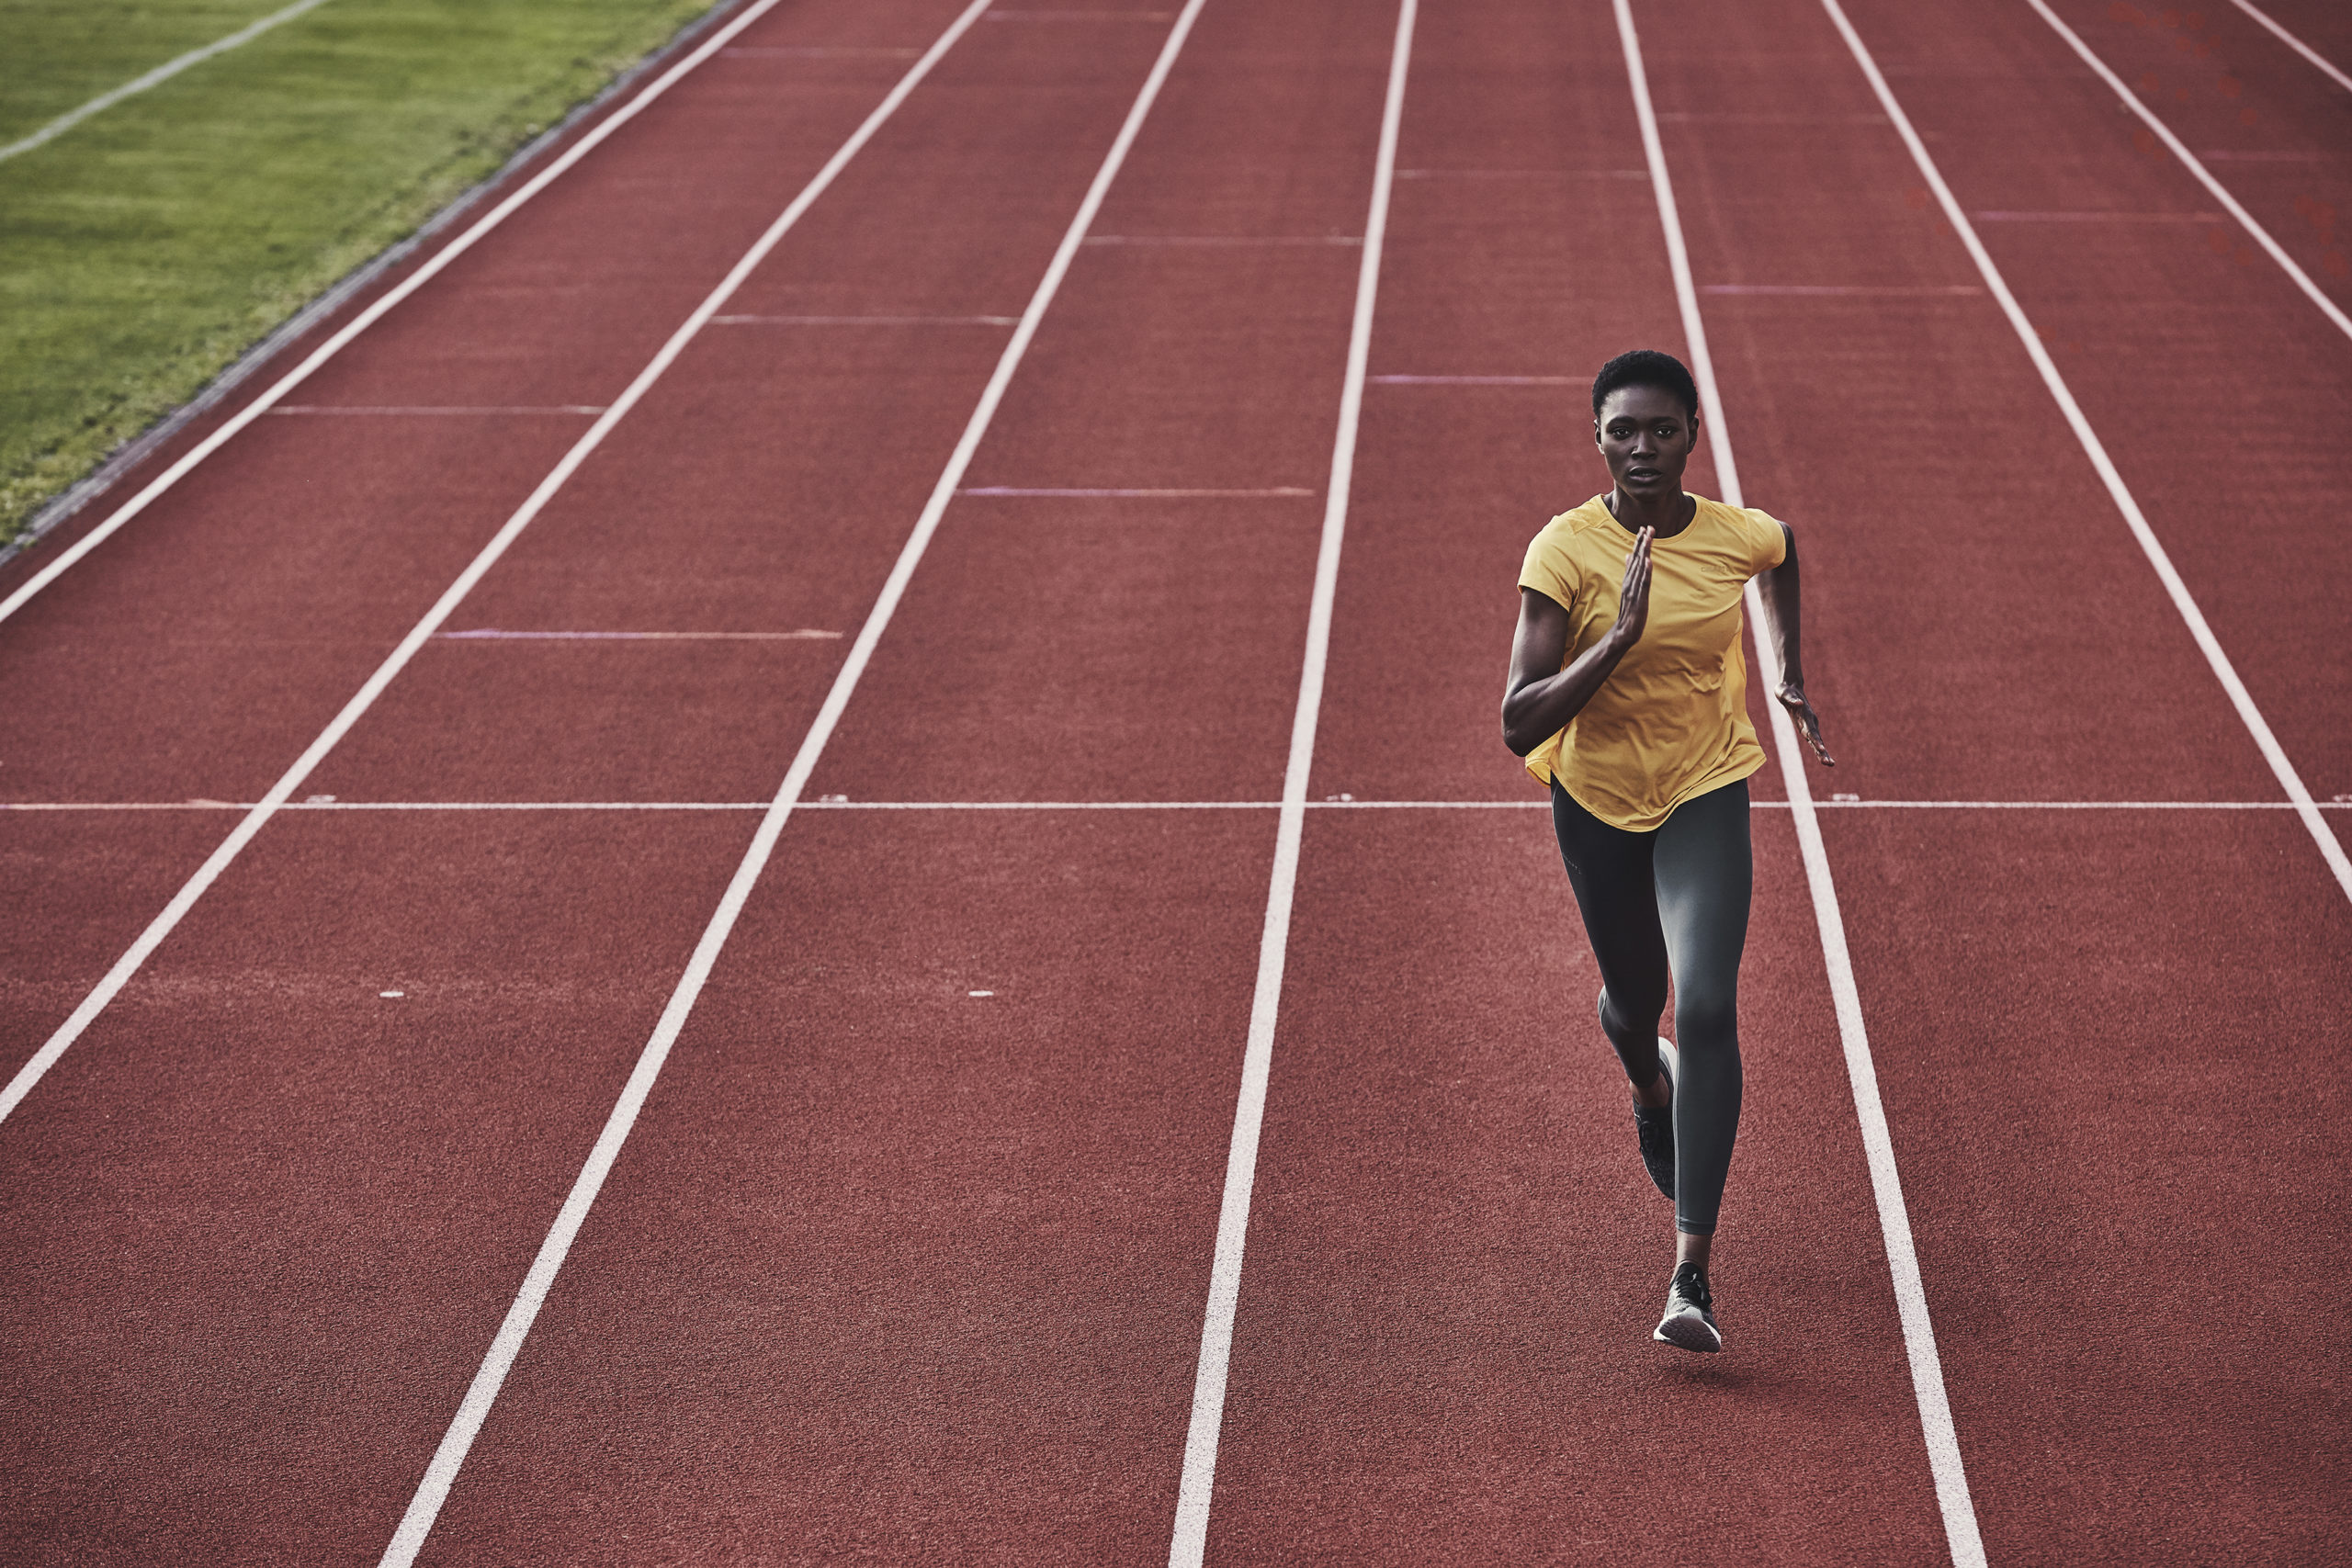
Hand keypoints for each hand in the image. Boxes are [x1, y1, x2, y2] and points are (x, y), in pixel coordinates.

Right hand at [1611, 527, 1653, 648]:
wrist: (1624, 631)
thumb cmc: (1629, 611)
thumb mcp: (1630, 588)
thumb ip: (1630, 571)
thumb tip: (1630, 555)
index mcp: (1629, 579)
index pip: (1635, 557)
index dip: (1639, 542)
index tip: (1644, 528)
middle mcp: (1630, 581)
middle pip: (1638, 559)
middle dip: (1642, 542)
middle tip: (1648, 527)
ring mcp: (1634, 590)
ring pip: (1640, 568)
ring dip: (1644, 552)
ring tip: (1648, 538)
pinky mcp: (1639, 599)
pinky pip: (1643, 583)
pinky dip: (1646, 572)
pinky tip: (1649, 561)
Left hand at [1776, 681, 1833, 765]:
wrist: (1790, 688)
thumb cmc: (1786, 692)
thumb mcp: (1785, 694)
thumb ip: (1792, 699)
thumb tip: (1798, 703)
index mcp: (1805, 716)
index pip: (1811, 731)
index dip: (1815, 740)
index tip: (1821, 748)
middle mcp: (1809, 722)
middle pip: (1816, 739)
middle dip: (1822, 751)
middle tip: (1829, 763)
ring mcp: (1809, 724)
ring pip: (1816, 740)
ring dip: (1822, 752)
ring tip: (1830, 763)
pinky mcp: (1805, 726)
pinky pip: (1812, 738)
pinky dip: (1817, 746)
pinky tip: (1822, 753)